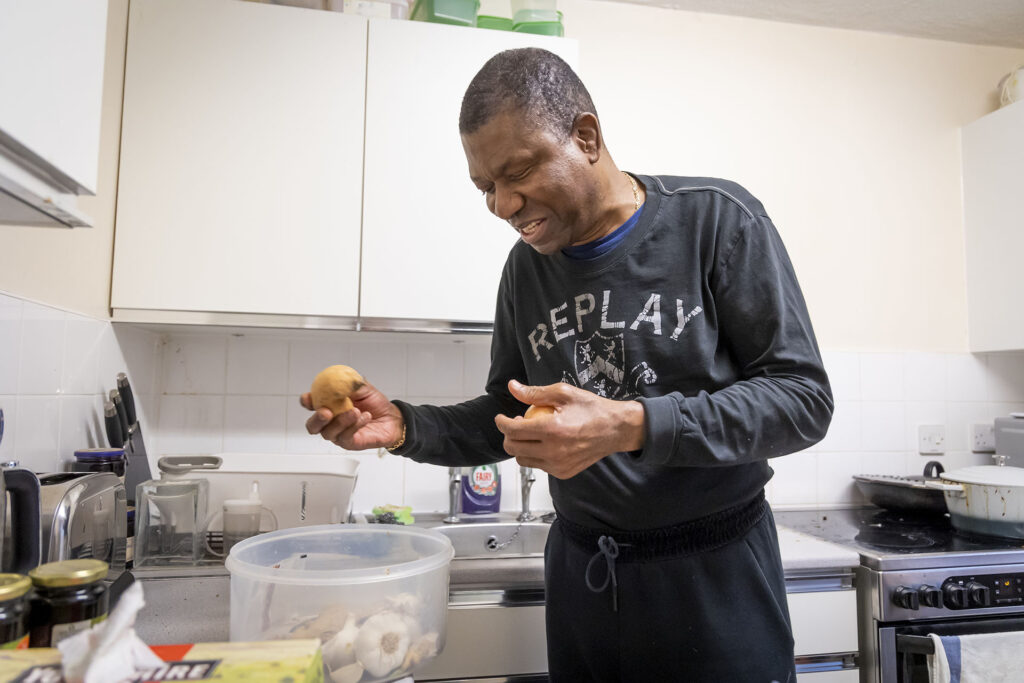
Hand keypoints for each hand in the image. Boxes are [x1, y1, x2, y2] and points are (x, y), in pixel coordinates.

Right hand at [301, 379, 403, 450]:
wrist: (391, 418)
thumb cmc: (375, 403)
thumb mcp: (364, 388)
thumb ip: (351, 383)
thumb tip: (340, 379)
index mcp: (329, 405)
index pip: (312, 405)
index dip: (306, 402)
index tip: (308, 398)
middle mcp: (331, 422)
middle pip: (313, 425)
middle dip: (317, 419)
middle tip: (325, 412)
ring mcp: (338, 434)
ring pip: (329, 433)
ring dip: (341, 421)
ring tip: (355, 411)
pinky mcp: (349, 443)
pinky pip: (346, 436)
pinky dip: (354, 425)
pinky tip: (364, 417)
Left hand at [494, 380, 645, 478]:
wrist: (615, 429)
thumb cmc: (592, 409)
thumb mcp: (563, 393)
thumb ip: (534, 393)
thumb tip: (512, 387)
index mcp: (552, 429)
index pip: (513, 430)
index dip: (502, 423)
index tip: (501, 418)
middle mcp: (554, 451)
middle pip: (513, 448)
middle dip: (508, 435)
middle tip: (516, 424)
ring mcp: (558, 465)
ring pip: (523, 459)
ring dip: (520, 446)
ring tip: (530, 434)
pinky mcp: (563, 473)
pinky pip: (539, 465)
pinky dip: (536, 455)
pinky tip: (544, 443)